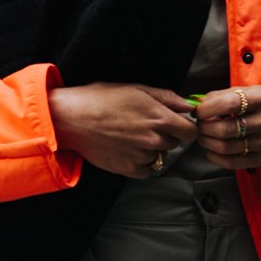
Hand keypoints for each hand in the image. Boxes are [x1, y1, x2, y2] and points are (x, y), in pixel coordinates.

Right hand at [49, 84, 197, 177]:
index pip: (190, 131)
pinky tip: (127, 152)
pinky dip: (140, 164)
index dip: (185, 128)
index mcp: (159, 117)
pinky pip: (146, 171)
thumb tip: (188, 106)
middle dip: (164, 136)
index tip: (175, 126)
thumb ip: (166, 98)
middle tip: (143, 128)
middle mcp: (153, 138)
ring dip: (150, 150)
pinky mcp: (126, 168)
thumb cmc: (100, 99)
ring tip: (130, 139)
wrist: (70, 119)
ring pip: (159, 157)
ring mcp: (140, 155)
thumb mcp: (135, 89)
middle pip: (174, 144)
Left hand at [194, 85, 260, 169]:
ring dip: (206, 143)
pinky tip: (210, 150)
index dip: (207, 109)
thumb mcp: (245, 92)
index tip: (199, 112)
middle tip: (199, 126)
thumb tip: (195, 107)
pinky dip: (214, 157)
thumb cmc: (259, 104)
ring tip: (203, 136)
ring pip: (226, 147)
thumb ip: (219, 96)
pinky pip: (232, 162)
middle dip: (204, 128)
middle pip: (225, 129)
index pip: (230, 103)